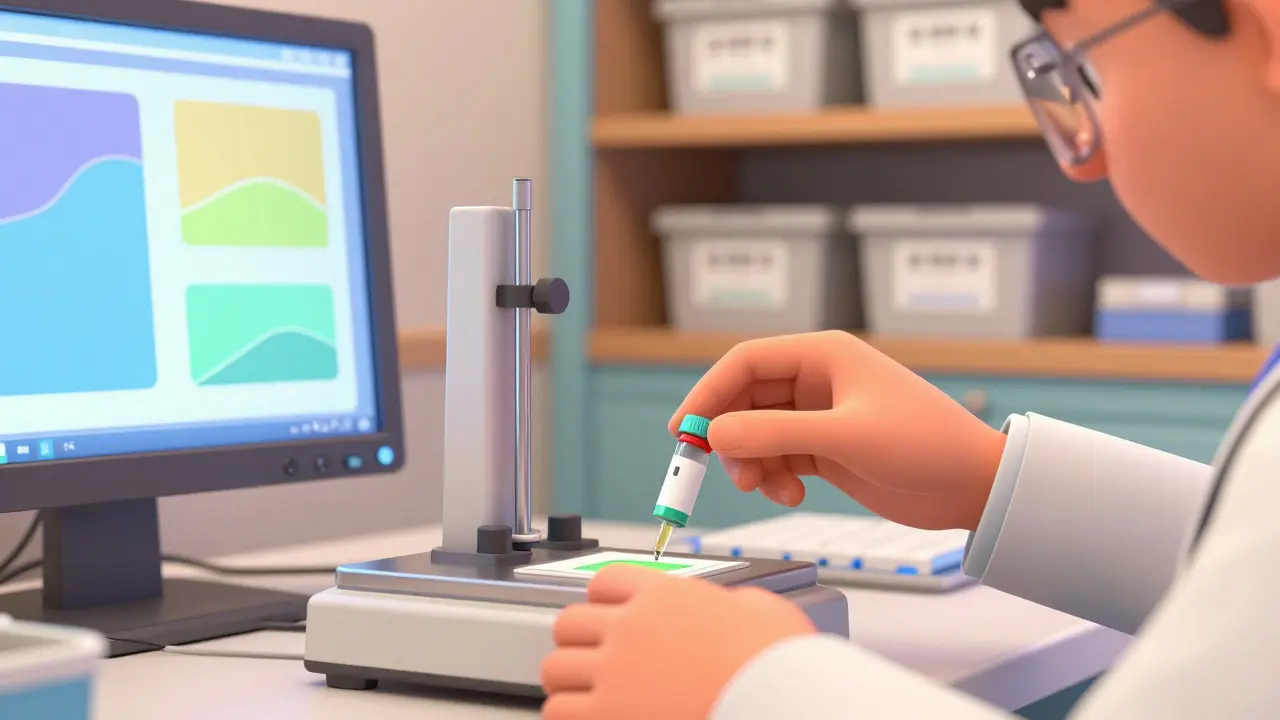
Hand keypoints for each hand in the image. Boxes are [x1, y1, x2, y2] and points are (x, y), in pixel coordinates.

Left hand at [541, 565, 814, 719]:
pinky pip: (558, 710)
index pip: (604, 582)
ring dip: (568, 680)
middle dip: (579, 641)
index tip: (608, 617)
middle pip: (570, 622)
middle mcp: (631, 627)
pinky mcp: (607, 714)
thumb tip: (733, 606)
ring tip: (585, 692)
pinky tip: (588, 718)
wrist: (779, 704)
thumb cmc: (778, 663)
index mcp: (664, 594)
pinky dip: (568, 714)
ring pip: (555, 667)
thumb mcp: (762, 609)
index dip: (605, 602)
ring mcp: (615, 671)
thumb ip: (732, 601)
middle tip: (593, 658)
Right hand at [669, 331, 1005, 530]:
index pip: (745, 363)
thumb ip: (775, 436)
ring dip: (749, 462)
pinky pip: (776, 458)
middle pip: (744, 399)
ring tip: (764, 489)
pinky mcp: (826, 449)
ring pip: (756, 433)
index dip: (708, 394)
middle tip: (711, 469)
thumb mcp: (845, 438)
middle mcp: (817, 380)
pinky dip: (772, 477)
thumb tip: (715, 436)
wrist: (974, 486)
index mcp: (823, 355)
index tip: (684, 430)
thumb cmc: (924, 446)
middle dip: (727, 435)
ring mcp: (820, 416)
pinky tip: (790, 495)